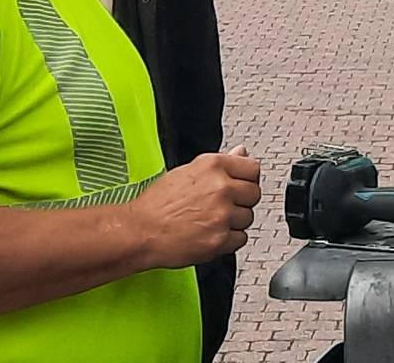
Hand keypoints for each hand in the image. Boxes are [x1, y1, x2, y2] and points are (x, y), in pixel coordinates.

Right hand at [132, 152, 260, 268]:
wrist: (139, 232)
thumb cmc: (156, 205)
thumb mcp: (186, 172)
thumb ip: (220, 163)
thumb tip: (241, 152)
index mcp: (212, 166)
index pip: (253, 168)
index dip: (246, 179)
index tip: (240, 186)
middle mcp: (220, 188)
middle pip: (254, 194)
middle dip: (241, 201)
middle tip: (221, 207)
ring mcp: (222, 215)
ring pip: (248, 217)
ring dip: (234, 222)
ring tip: (210, 221)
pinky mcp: (220, 239)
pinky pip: (241, 238)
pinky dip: (229, 240)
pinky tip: (210, 234)